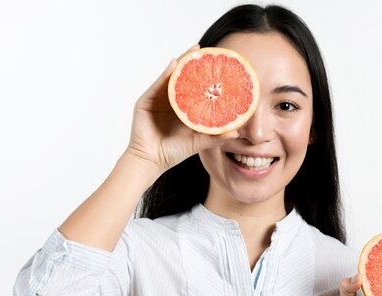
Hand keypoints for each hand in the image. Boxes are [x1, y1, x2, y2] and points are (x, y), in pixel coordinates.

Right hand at [126, 44, 238, 174]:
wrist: (152, 160)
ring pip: (170, 77)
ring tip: (193, 50)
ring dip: (181, 62)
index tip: (218, 64)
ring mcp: (157, 98)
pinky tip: (174, 64)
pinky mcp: (146, 101)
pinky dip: (165, 74)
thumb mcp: (198, 142)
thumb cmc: (174, 151)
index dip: (204, 76)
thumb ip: (215, 136)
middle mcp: (171, 99)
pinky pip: (157, 84)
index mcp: (183, 107)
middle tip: (205, 49)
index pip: (194, 87)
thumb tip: (236, 132)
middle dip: (192, 62)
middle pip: (182, 77)